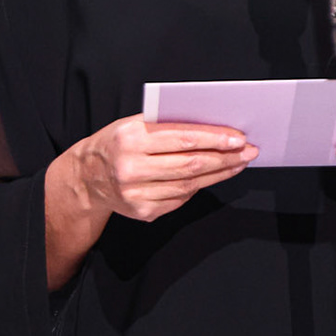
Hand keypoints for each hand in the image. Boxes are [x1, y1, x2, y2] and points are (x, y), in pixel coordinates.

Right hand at [62, 116, 257, 223]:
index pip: (182, 138)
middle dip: (225, 157)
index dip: (214, 138)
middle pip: (190, 164)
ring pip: (189, 185)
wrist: (87, 176)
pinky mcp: (142, 211)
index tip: (239, 137)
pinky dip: (199, 187)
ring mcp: (136, 193)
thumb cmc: (118, 143)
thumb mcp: (134, 124)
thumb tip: (215, 127)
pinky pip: (179, 199)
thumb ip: (168, 124)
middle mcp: (131, 167)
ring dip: (219, 174)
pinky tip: (213, 177)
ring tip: (238, 163)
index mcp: (131, 138)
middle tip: (248, 151)